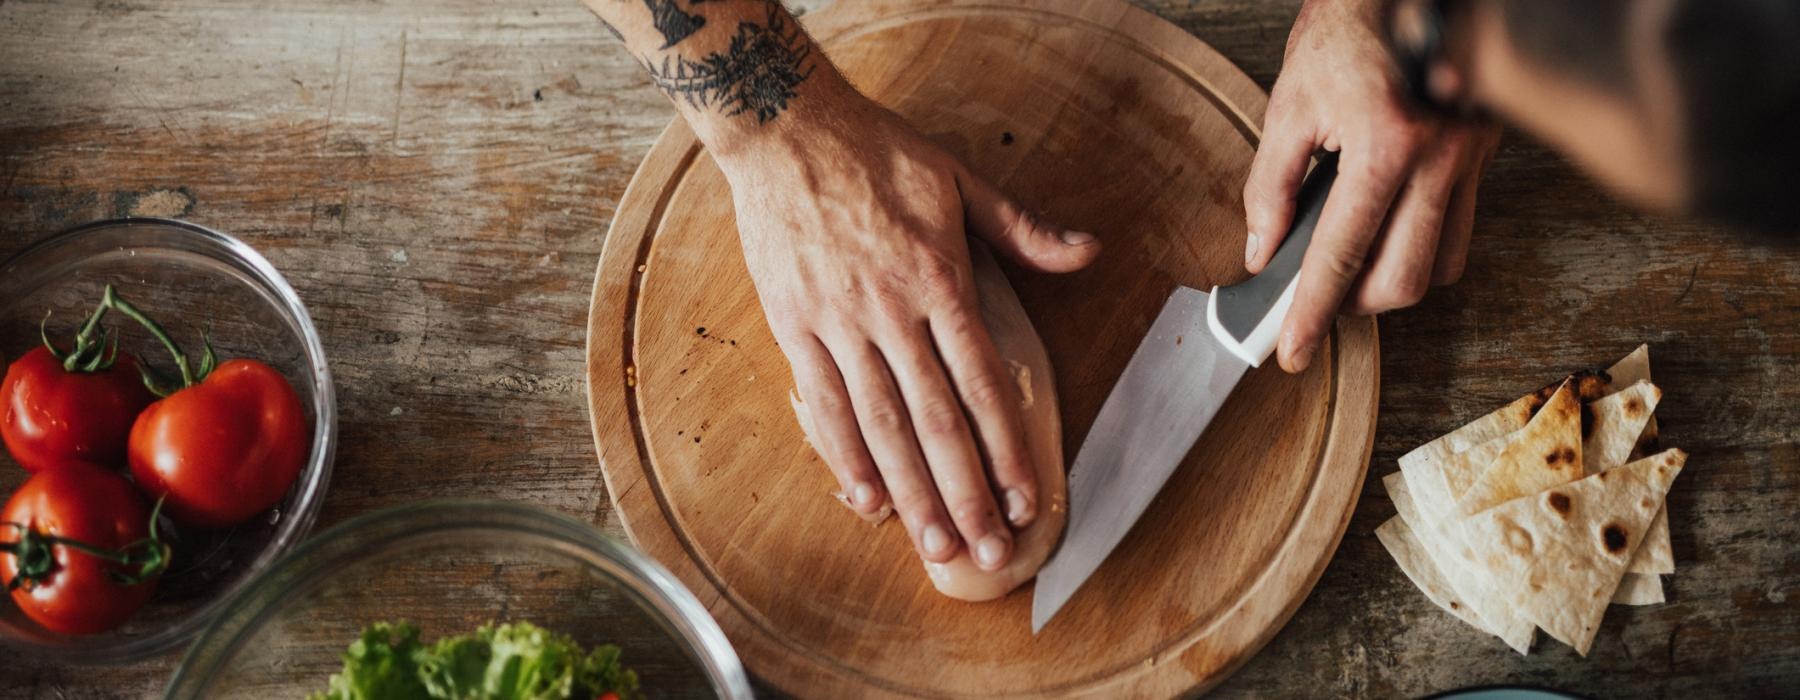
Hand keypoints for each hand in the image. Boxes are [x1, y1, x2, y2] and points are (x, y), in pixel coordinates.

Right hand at [715, 88, 1099, 569]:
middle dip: (966, 493)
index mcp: (940, 278)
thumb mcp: (960, 177)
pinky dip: (844, 455)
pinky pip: (823, 403)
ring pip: (879, 424)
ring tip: (935, 544)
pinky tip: (868, 499)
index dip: (1006, 448)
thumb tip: (1089, 251)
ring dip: (910, 491)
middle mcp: (891, 310)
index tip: (1026, 500)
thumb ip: (1024, 227)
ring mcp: (838, 322)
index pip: (983, 382)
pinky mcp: (794, 326)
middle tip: (989, 551)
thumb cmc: (875, 151)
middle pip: (935, 420)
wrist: (783, 128)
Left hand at [1245, 0, 1500, 371]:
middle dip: (1354, 309)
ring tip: (1347, 275)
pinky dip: (1421, 253)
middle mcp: (1438, 159)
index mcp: (1385, 142)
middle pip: (1402, 280)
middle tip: (1314, 308)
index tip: (1291, 352)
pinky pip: (1461, 232)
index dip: (1312, 313)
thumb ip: (1271, 184)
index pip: (1341, 254)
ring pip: (1441, 266)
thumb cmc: (1352, 24)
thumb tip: (1262, 251)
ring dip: (1391, 286)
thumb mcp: (1292, 99)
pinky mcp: (1485, 157)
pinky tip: (1386, 241)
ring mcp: (1470, 161)